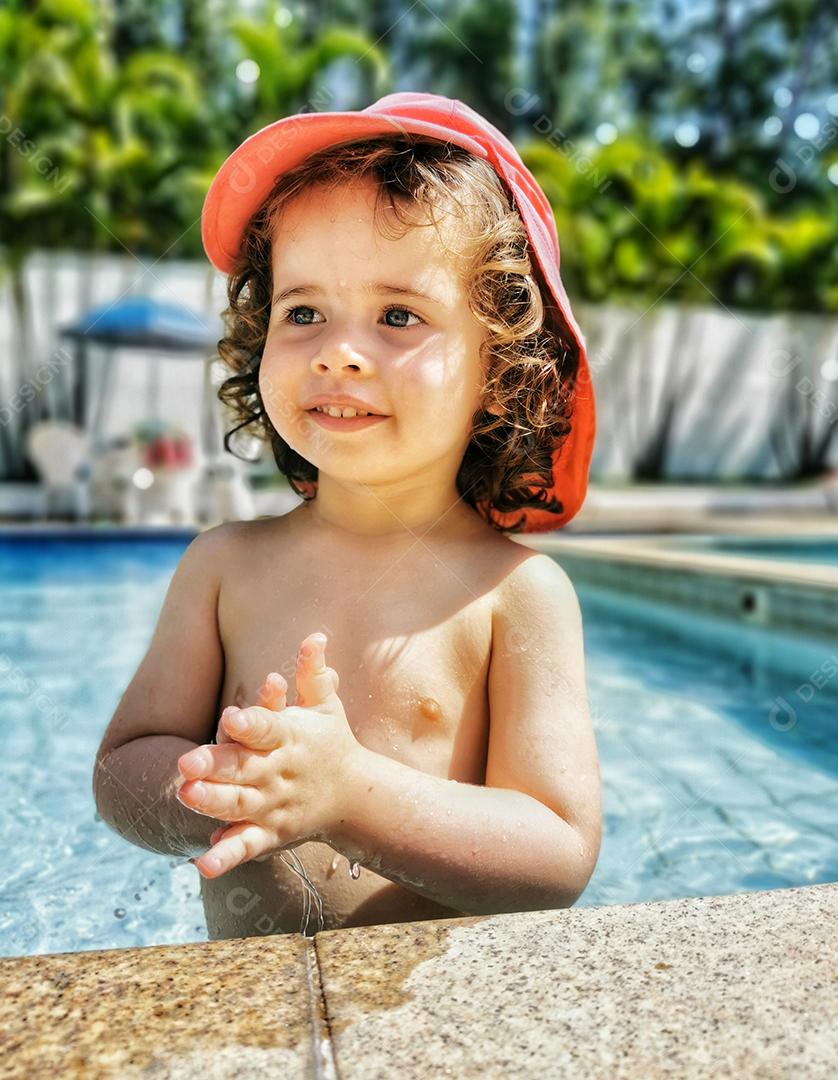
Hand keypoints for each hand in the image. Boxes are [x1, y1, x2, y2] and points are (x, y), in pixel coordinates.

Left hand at [175, 632, 360, 878]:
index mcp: (291, 739)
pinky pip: (246, 847)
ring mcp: (274, 806)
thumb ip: (313, 674)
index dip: (252, 722)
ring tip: (185, 795)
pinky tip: (203, 864)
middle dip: (215, 766)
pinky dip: (226, 857)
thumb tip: (315, 635)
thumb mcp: (326, 707)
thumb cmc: (331, 743)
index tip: (230, 717)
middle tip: (184, 762)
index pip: (269, 728)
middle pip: (244, 769)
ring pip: (239, 806)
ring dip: (212, 803)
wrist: (357, 799)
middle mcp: (279, 773)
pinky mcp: (270, 834)